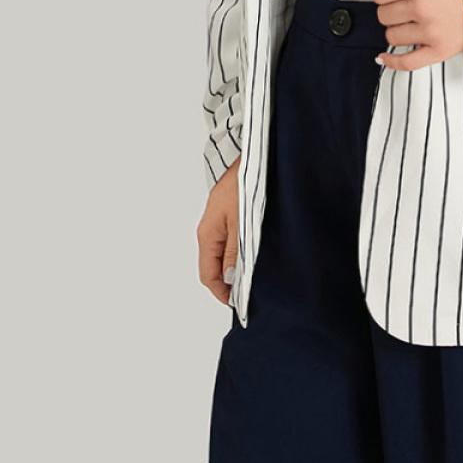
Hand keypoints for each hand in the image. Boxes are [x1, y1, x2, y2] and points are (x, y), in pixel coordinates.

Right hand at [197, 155, 239, 303]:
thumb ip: (235, 251)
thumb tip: (230, 279)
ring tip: (255, 277)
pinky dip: (239, 254)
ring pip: (222, 256)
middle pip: (214, 268)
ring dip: (236, 269)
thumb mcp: (240, 222)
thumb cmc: (241, 186)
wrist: (245, 158)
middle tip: (252, 294)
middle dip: (229, 284)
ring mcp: (218, 224)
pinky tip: (253, 256)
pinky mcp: (227, 217)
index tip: (240, 304)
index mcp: (207, 235)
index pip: (208, 275)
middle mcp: (209, 232)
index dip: (222, 293)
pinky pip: (229, 243)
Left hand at [370, 0, 462, 71]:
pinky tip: (384, 57)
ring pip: (392, 37)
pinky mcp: (439, 50)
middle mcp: (421, 7)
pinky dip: (392, 62)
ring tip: (412, 22)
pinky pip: (406, 63)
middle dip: (391, 10)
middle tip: (405, 6)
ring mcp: (430, 31)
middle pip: (384, 16)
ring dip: (397, 30)